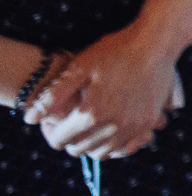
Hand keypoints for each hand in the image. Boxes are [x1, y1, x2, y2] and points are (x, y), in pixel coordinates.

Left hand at [25, 23, 182, 158]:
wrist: (156, 43)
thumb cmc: (115, 51)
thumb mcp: (78, 67)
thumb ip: (53, 96)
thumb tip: (31, 119)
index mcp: (92, 113)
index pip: (60, 140)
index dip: (52, 131)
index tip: (54, 122)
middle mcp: (113, 126)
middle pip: (80, 149)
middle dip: (71, 139)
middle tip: (70, 123)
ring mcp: (134, 126)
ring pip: (103, 152)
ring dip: (92, 144)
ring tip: (89, 127)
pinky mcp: (148, 123)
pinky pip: (127, 148)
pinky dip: (116, 145)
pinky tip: (111, 131)